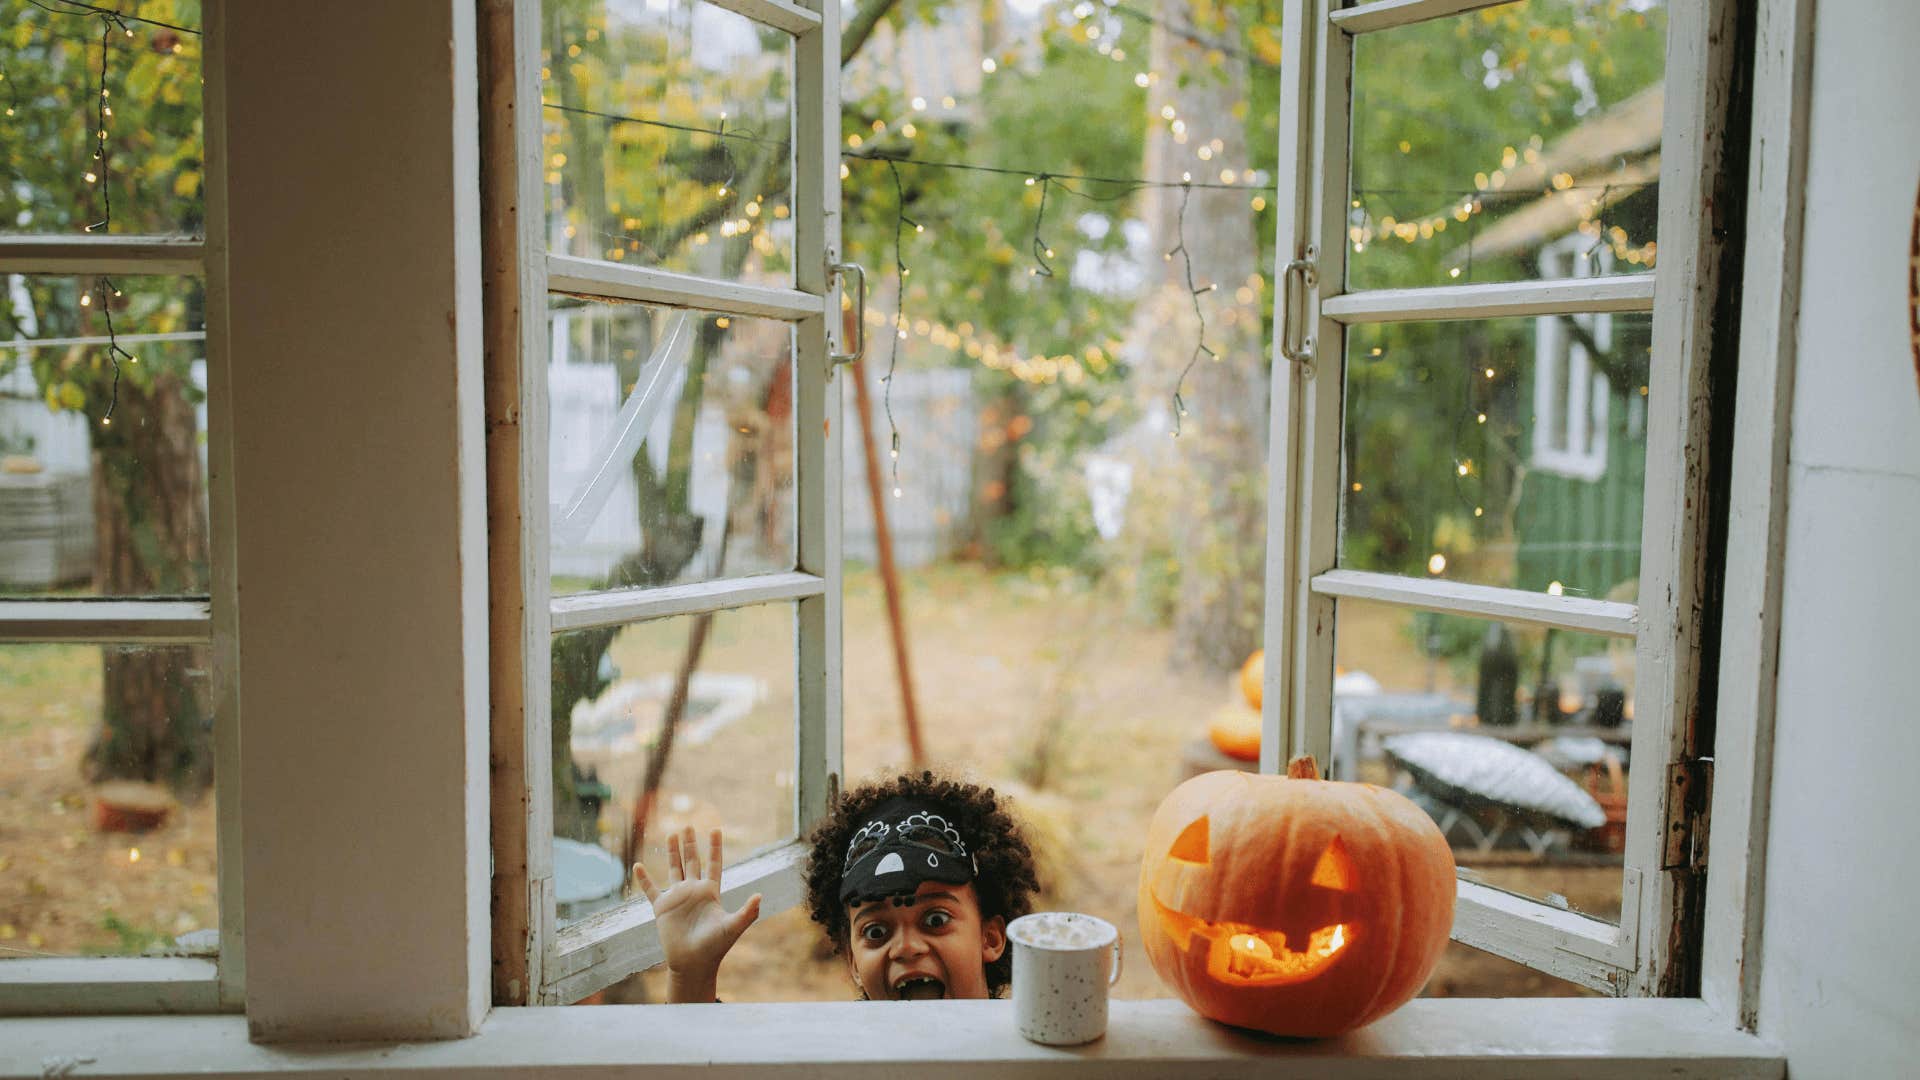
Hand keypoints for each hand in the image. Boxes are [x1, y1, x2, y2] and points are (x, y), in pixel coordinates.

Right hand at [632, 826, 761, 999]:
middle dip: (690, 844)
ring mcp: (677, 899)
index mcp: (711, 893)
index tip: (715, 829)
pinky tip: (638, 866)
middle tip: (688, 825)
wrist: (694, 964)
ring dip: (671, 853)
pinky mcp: (662, 909)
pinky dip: (644, 879)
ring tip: (670, 834)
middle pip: (692, 861)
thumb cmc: (715, 947)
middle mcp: (693, 892)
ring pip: (674, 869)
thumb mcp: (733, 927)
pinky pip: (651, 890)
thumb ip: (747, 912)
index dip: (715, 848)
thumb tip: (760, 896)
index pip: (714, 864)